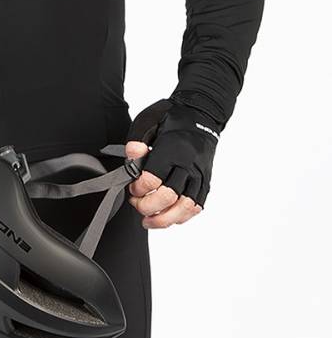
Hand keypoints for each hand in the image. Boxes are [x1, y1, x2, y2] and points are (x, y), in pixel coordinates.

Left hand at [123, 97, 221, 228]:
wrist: (202, 115)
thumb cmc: (173, 118)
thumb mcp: (150, 119)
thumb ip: (138, 138)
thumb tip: (132, 156)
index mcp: (172, 149)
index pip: (153, 178)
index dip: (138, 188)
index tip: (132, 188)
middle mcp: (188, 164)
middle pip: (169, 196)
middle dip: (148, 207)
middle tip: (136, 204)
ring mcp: (199, 175)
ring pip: (185, 206)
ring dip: (165, 219)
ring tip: (149, 222)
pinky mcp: (205, 182)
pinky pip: (196, 206)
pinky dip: (182, 217)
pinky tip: (168, 218)